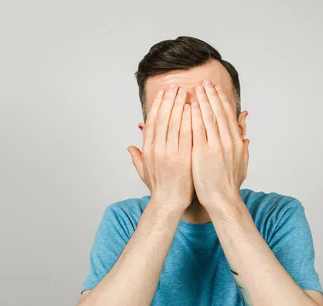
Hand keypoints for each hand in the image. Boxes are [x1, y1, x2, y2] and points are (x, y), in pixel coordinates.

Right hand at [128, 84, 193, 209]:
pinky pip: (187, 135)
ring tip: (186, 92)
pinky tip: (193, 109)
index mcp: (148, 150)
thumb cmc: (159, 188)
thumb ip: (137, 157)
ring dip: (180, 106)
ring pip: (175, 124)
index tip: (163, 93)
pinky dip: (189, 121)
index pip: (152, 122)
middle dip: (170, 100)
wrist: (169, 203)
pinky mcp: (183, 158)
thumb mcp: (144, 171)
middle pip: (163, 119)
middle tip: (176, 86)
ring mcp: (170, 153)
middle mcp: (158, 149)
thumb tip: (130, 147)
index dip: (157, 105)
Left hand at [190, 80, 248, 207]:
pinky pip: (197, 130)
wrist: (222, 199)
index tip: (214, 88)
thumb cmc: (229, 183)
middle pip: (218, 112)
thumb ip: (244, 147)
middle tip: (203, 82)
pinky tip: (190, 106)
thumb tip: (246, 136)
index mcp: (236, 142)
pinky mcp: (203, 153)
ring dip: (202, 101)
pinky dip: (194, 117)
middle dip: (210, 95)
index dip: (221, 100)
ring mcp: (215, 146)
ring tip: (195, 88)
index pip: (228, 115)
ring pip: (208, 118)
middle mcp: (227, 141)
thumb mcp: (242, 163)